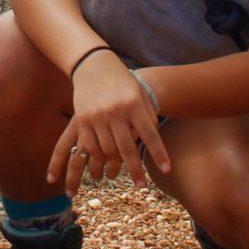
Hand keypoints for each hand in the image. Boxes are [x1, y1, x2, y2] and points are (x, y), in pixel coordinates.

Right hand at [47, 54, 170, 192]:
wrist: (93, 64)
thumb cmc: (122, 80)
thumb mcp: (139, 93)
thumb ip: (147, 116)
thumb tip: (151, 141)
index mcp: (133, 104)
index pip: (150, 134)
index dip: (159, 153)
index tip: (167, 169)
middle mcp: (115, 111)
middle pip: (127, 148)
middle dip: (135, 170)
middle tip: (141, 185)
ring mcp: (97, 116)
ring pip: (106, 150)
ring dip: (113, 164)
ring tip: (118, 172)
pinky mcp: (82, 120)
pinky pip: (89, 146)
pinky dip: (96, 157)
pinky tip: (100, 164)